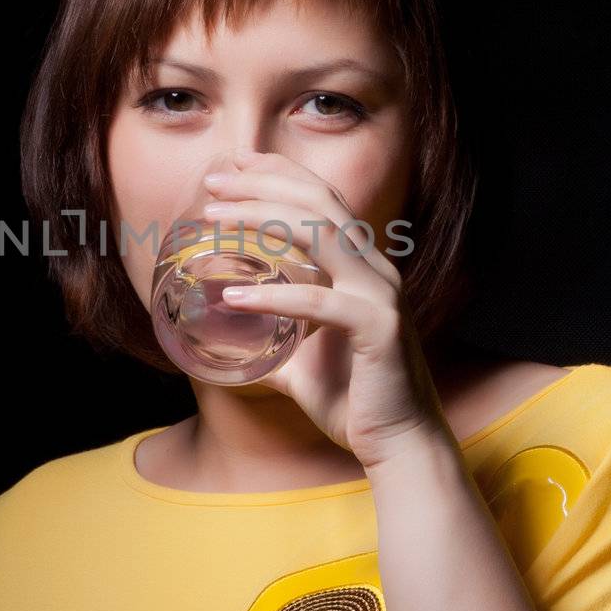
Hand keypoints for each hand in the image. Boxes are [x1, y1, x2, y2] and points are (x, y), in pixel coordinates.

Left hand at [200, 148, 453, 470]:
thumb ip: (271, 343)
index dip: (280, 174)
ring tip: (216, 220)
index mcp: (363, 268)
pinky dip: (275, 295)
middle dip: (263, 184)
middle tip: (213, 182)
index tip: (235, 164)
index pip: (323, 200)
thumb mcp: (300, 364)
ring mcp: (381, 295)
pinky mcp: (379, 328)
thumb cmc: (355, 403)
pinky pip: (321, 302)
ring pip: (322, 235)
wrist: (397, 446)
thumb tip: (226, 341)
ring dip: (263, 220)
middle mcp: (376, 270)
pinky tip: (236, 296)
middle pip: (319, 204)